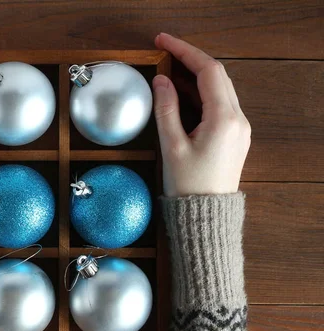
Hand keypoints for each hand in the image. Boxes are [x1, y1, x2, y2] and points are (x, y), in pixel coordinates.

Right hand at [152, 33, 250, 196]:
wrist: (206, 216)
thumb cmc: (189, 186)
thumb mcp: (172, 146)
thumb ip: (166, 109)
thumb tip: (161, 82)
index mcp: (224, 119)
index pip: (208, 71)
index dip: (185, 51)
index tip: (163, 42)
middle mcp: (238, 119)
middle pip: (217, 75)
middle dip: (190, 59)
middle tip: (164, 52)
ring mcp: (239, 127)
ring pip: (220, 88)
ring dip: (196, 75)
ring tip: (169, 70)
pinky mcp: (234, 136)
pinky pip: (220, 103)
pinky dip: (201, 92)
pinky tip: (182, 92)